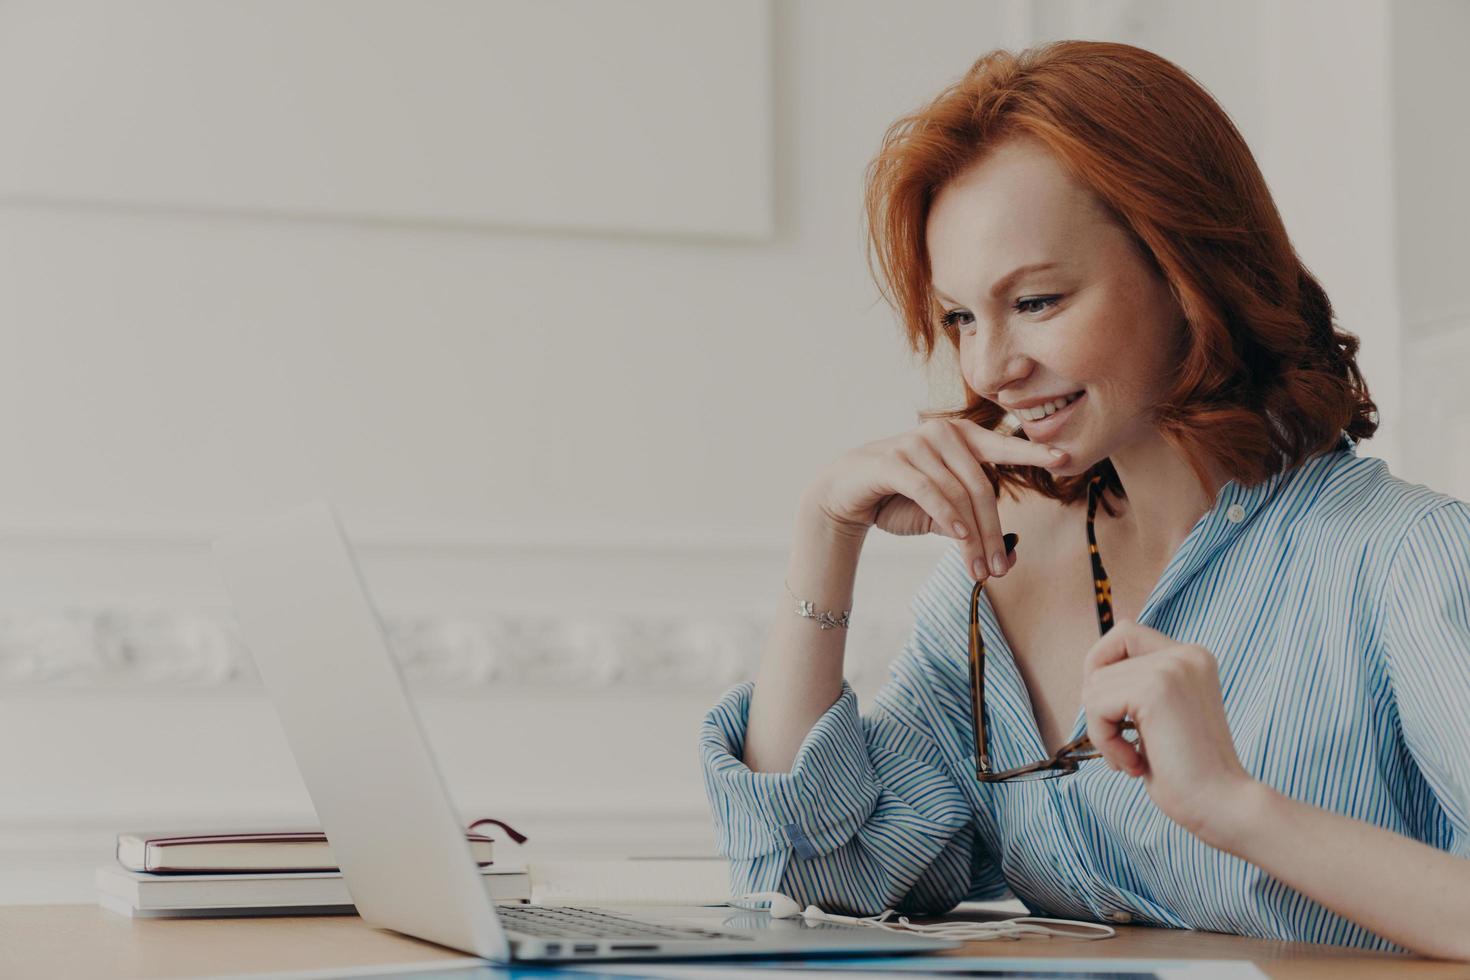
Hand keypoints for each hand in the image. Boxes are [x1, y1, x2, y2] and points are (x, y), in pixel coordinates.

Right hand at [806, 418, 1069, 581]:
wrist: (843, 495)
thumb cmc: (896, 500)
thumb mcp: (940, 516)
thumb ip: (970, 527)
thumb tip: (1005, 559)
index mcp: (959, 437)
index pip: (1002, 446)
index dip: (1032, 451)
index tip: (1066, 458)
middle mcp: (941, 432)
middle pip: (982, 487)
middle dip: (992, 533)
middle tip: (999, 569)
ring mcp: (915, 443)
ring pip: (958, 495)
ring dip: (971, 538)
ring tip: (977, 569)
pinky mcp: (893, 460)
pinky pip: (930, 491)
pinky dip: (947, 516)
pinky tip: (959, 538)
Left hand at [1079, 619, 1255, 842]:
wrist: (1222, 804)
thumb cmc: (1188, 773)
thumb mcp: (1160, 717)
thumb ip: (1136, 688)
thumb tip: (1090, 677)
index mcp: (1191, 657)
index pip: (1123, 634)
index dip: (1102, 668)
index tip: (1111, 712)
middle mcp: (1185, 654)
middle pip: (1101, 661)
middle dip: (1099, 709)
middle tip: (1125, 745)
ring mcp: (1172, 666)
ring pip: (1094, 686)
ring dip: (1102, 731)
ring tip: (1133, 759)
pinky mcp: (1156, 688)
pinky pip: (1096, 705)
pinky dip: (1103, 739)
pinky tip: (1134, 762)